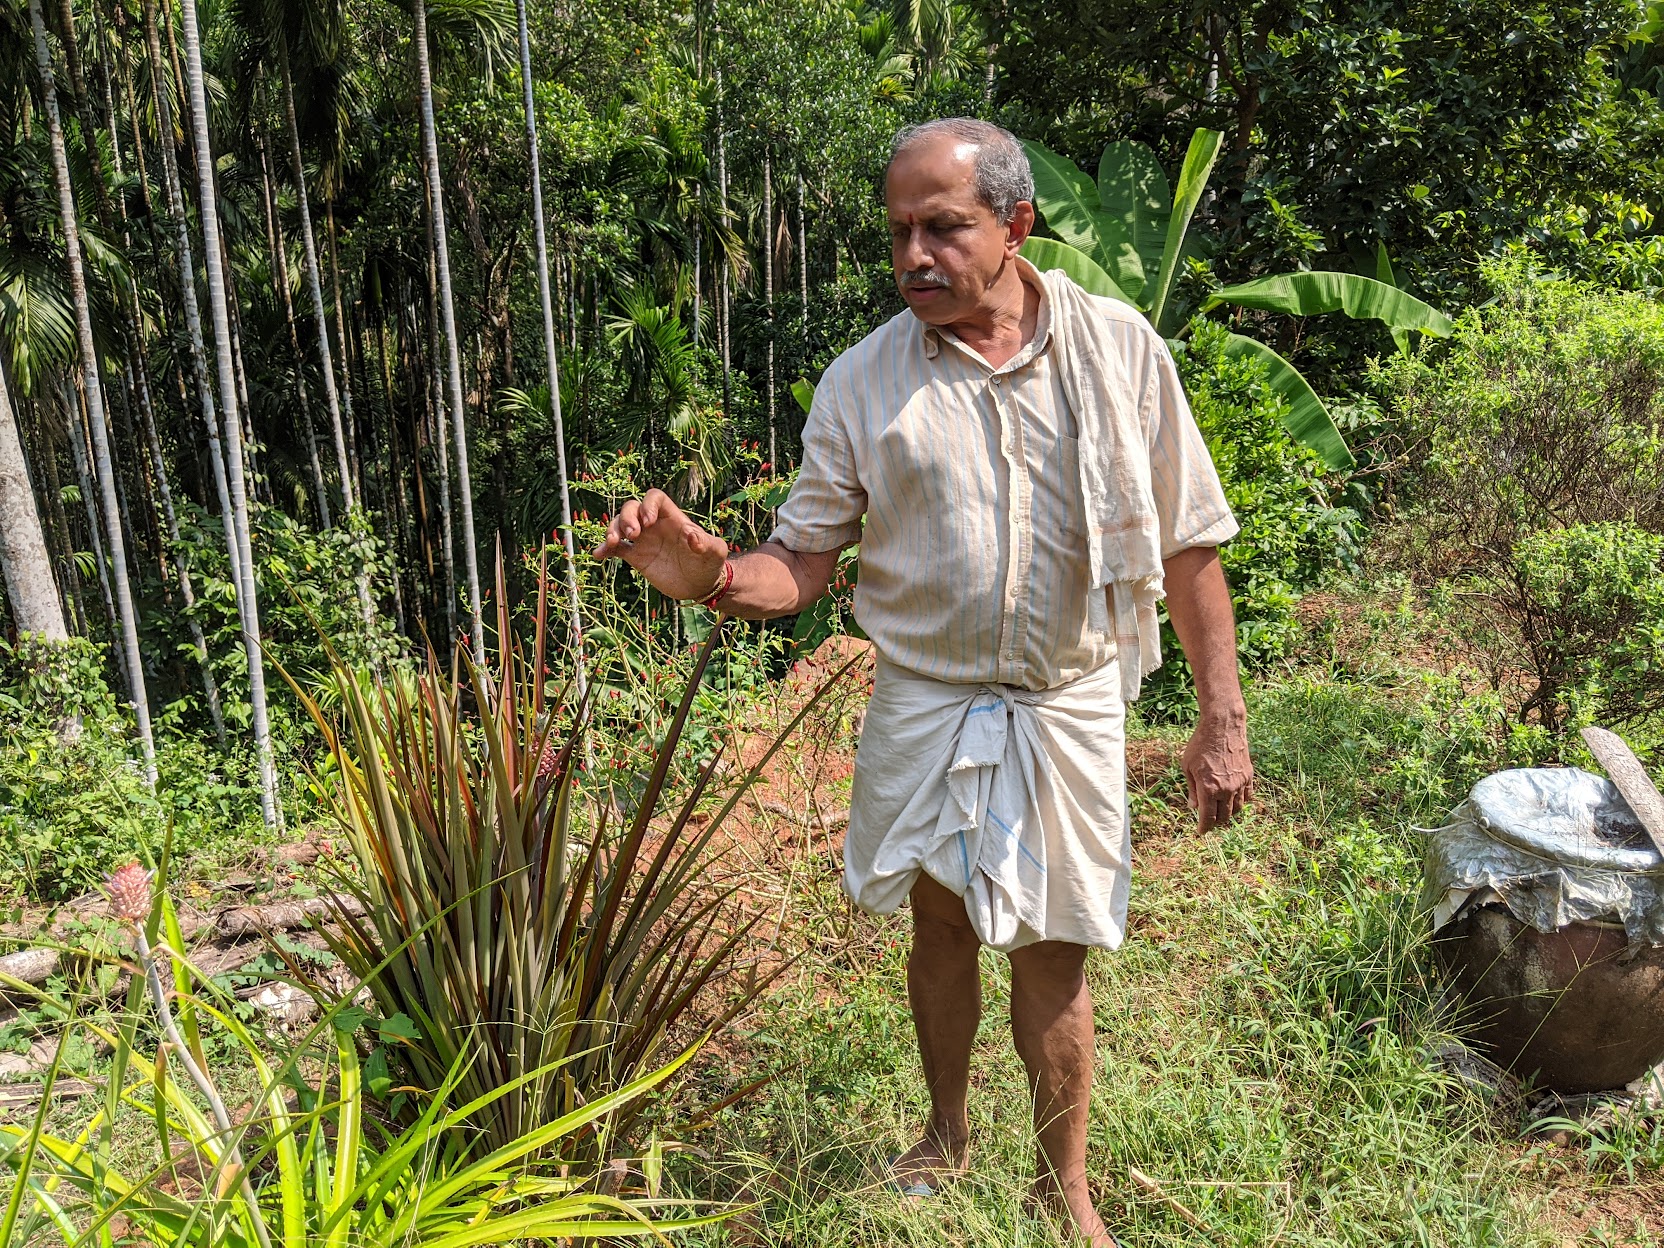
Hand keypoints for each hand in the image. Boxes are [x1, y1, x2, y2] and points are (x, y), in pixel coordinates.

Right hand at [593, 488, 729, 601]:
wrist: (701, 585)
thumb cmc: (710, 564)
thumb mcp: (714, 553)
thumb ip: (706, 543)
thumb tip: (691, 535)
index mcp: (672, 518)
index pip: (655, 498)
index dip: (648, 504)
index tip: (648, 522)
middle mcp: (655, 526)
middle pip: (632, 508)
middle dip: (627, 518)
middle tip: (633, 536)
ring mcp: (644, 540)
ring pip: (620, 525)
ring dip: (612, 530)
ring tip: (612, 544)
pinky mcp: (636, 557)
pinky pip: (616, 549)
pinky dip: (605, 550)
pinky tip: (598, 555)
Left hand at [1181, 708, 1253, 832]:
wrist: (1222, 727)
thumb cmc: (1200, 745)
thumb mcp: (1187, 767)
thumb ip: (1192, 789)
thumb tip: (1193, 807)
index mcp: (1208, 788)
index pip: (1208, 818)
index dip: (1204, 828)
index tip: (1201, 832)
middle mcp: (1226, 789)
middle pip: (1223, 817)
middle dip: (1216, 823)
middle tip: (1210, 823)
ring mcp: (1239, 783)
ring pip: (1237, 809)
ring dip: (1229, 815)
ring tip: (1221, 814)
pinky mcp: (1248, 776)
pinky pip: (1248, 797)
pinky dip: (1241, 802)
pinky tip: (1234, 801)